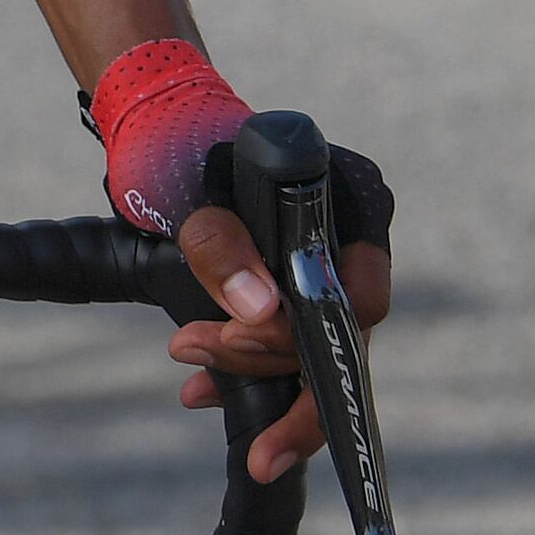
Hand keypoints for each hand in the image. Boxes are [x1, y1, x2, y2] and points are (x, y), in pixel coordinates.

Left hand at [89, 39, 397, 488]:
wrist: (170, 144)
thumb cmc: (194, 158)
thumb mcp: (198, 197)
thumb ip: (222, 247)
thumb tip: (259, 311)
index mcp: (355, 206)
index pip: (363, 296)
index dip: (312, 333)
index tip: (243, 333)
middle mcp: (353, 248)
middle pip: (337, 337)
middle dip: (267, 362)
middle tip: (192, 362)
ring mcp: (327, 278)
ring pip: (308, 352)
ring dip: (245, 368)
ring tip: (185, 356)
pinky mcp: (294, 301)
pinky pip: (284, 354)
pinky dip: (243, 374)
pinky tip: (199, 391)